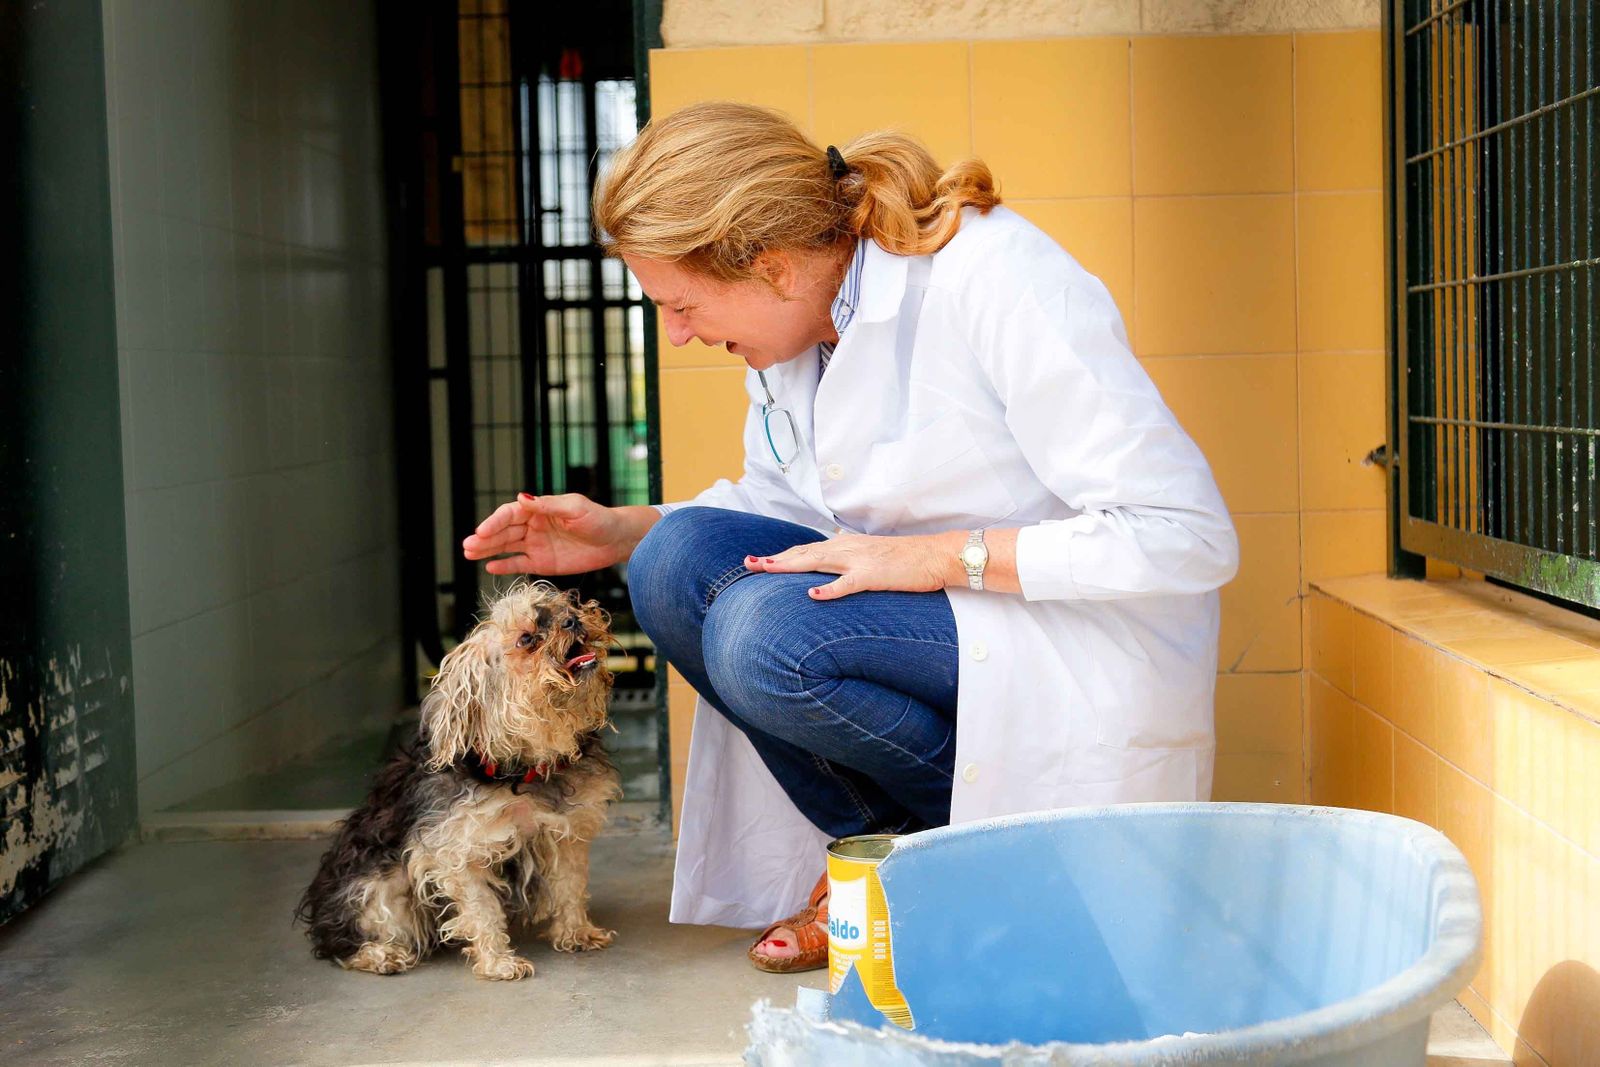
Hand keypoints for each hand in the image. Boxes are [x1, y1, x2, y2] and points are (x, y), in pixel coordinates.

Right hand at [462, 493, 632, 575]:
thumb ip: (548, 506)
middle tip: (467, 545)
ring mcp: (536, 545)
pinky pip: (519, 564)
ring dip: (488, 550)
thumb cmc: (598, 519)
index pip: (510, 514)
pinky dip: (504, 566)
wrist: (616, 540)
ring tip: (469, 554)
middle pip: (504, 531)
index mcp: (539, 510)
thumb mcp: (575, 509)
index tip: (481, 531)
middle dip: (485, 538)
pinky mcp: (542, 563)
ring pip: (507, 547)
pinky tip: (489, 566)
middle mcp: (533, 526)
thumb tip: (522, 497)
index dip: (494, 522)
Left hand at [742, 533, 959, 600]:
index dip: (782, 555)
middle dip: (774, 559)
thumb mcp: (872, 555)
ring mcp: (860, 560)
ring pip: (817, 561)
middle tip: (748, 564)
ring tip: (766, 569)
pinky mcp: (874, 575)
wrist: (936, 555)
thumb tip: (832, 561)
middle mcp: (847, 548)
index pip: (806, 549)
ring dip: (789, 565)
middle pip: (803, 552)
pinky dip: (829, 589)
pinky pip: (847, 583)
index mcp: (846, 545)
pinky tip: (811, 595)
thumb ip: (850, 558)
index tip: (759, 560)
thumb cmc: (907, 559)